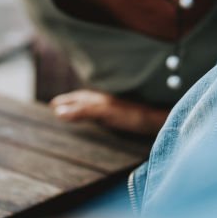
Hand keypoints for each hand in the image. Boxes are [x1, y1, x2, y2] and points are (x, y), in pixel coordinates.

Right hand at [50, 89, 169, 134]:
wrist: (164, 117)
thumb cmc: (136, 115)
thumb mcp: (106, 112)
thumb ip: (83, 110)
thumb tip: (57, 112)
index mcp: (102, 98)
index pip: (79, 98)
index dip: (66, 101)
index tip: (52, 104)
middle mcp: (110, 100)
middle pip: (88, 99)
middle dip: (73, 102)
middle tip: (59, 106)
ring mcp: (120, 107)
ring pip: (98, 105)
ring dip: (86, 107)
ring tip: (78, 111)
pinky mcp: (130, 116)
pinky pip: (108, 113)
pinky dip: (100, 115)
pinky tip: (105, 120)